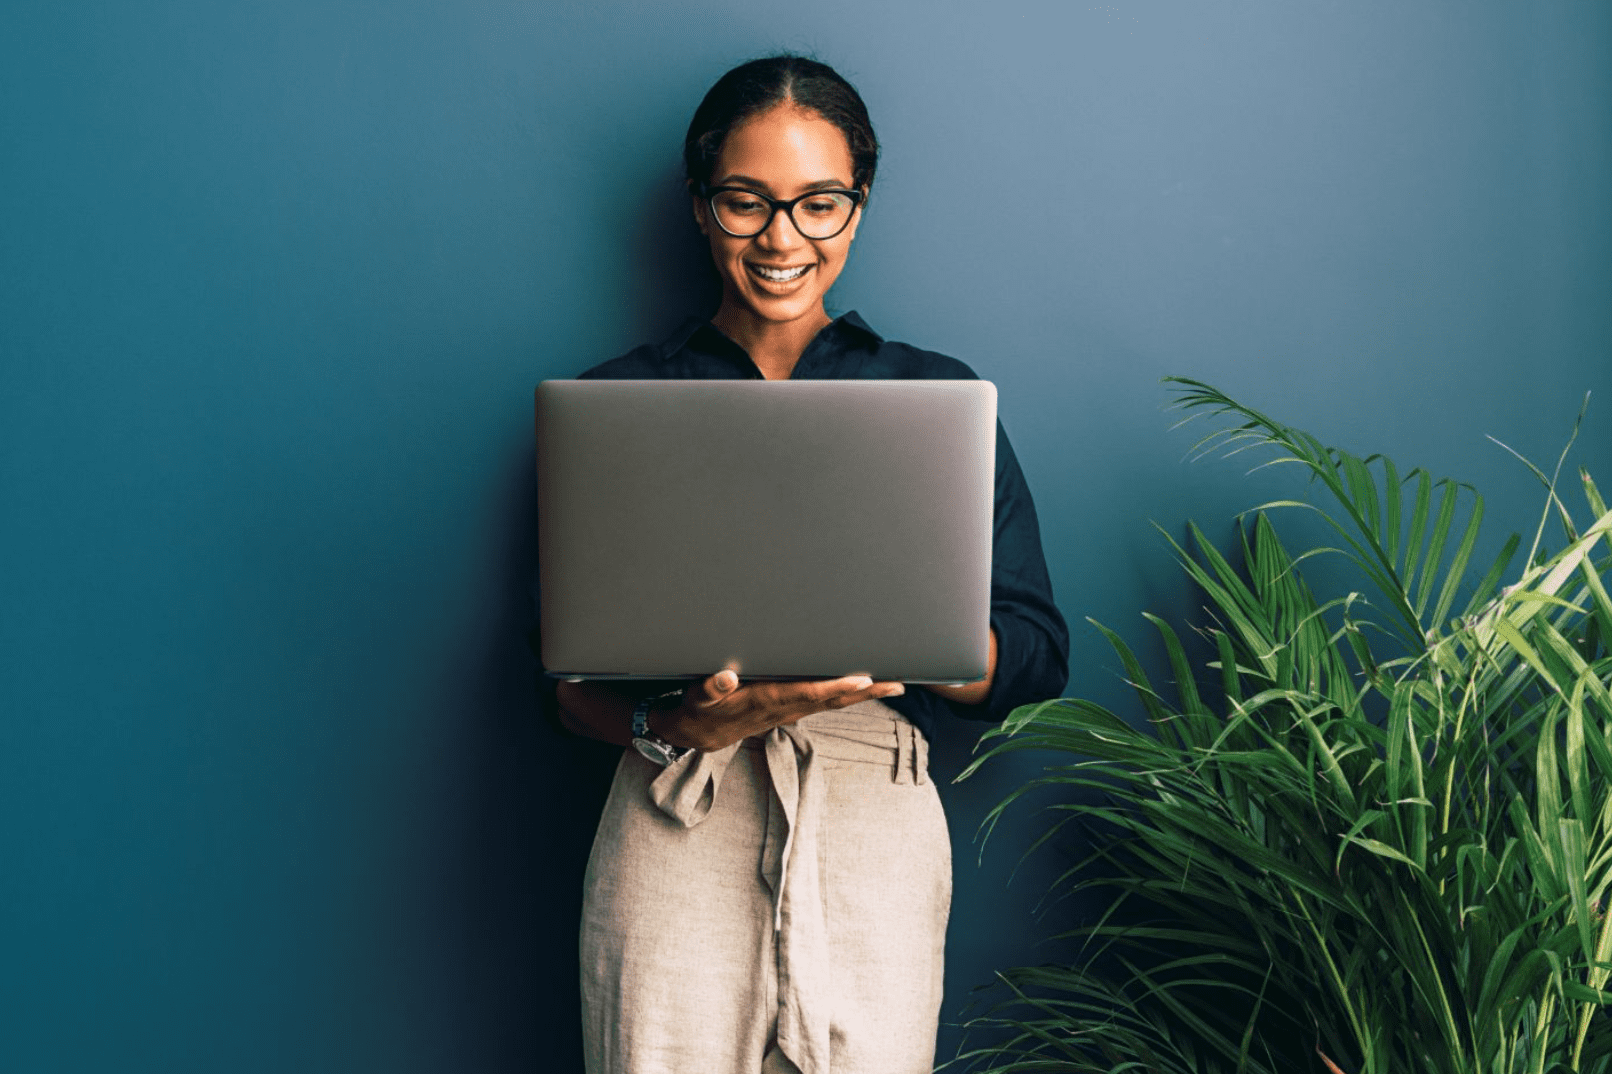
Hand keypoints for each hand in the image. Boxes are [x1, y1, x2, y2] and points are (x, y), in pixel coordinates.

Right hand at [655, 668, 904, 751]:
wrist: (701, 734)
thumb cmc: (701, 709)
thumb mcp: (699, 698)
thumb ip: (712, 688)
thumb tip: (726, 677)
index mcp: (768, 701)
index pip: (808, 693)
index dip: (835, 686)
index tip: (861, 680)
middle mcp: (786, 708)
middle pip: (833, 700)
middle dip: (866, 692)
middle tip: (898, 683)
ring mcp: (792, 711)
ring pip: (835, 702)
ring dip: (865, 694)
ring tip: (894, 684)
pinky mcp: (792, 709)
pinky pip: (827, 702)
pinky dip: (849, 695)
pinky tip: (865, 688)